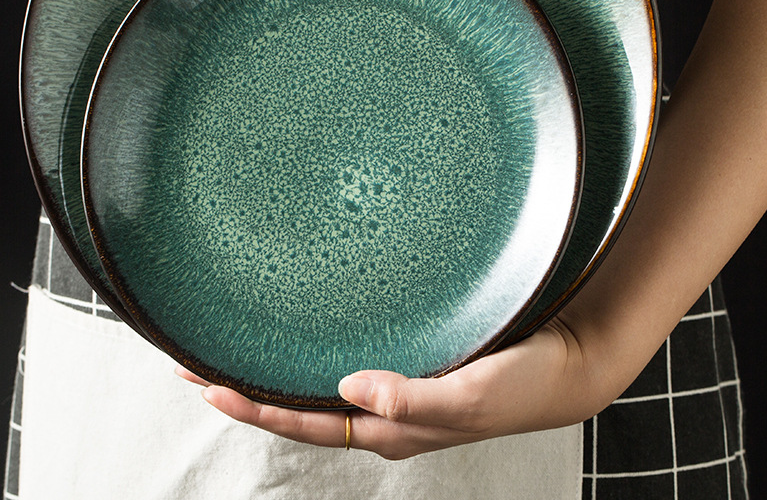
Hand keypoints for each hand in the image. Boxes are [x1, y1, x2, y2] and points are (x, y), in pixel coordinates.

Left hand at [175, 316, 611, 459]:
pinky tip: (306, 337)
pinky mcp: (413, 362)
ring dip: (275, 371)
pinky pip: (350, 363)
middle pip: (301, 406)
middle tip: (198, 362)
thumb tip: (349, 389)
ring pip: (320, 387)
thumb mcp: (470, 397)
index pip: (306, 421)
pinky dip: (315, 354)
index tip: (207, 382)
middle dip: (248, 389)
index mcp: (392, 428)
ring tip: (236, 349)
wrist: (567, 361)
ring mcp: (397, 388)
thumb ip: (412, 400)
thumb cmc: (525, 384)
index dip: (255, 405)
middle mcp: (386, 412)